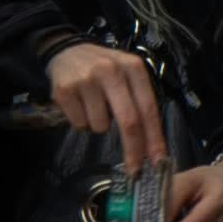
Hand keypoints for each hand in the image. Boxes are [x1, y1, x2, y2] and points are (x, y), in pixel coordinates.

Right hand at [47, 42, 163, 173]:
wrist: (66, 50)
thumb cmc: (104, 69)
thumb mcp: (127, 74)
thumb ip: (140, 102)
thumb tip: (151, 147)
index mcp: (133, 68)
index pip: (149, 109)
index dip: (154, 138)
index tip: (158, 162)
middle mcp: (111, 71)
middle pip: (129, 121)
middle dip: (134, 150)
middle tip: (135, 170)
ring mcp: (86, 80)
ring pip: (101, 126)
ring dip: (99, 125)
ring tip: (93, 105)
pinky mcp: (64, 90)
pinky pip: (80, 124)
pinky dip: (81, 121)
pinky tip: (79, 103)